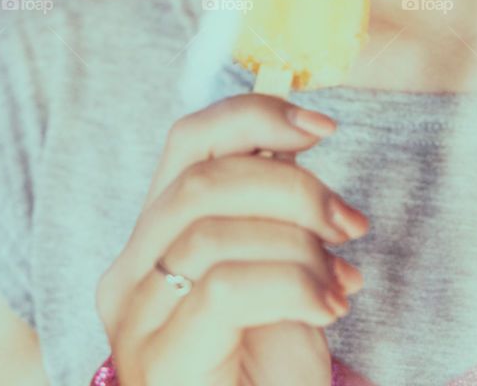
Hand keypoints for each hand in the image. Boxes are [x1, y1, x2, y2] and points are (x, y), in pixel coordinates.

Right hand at [95, 93, 367, 385]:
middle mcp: (128, 272)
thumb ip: (272, 208)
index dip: (254, 115)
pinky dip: (292, 284)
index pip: (188, 141)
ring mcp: (134, 319)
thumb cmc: (271, 368)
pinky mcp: (156, 360)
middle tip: (348, 221)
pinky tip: (328, 309)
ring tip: (340, 280)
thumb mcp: (279, 268)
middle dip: (290, 184)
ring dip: (298, 244)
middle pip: (200, 178)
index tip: (324, 126)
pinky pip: (223, 288)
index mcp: (154, 237)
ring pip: (211, 228)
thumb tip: (297, 133)